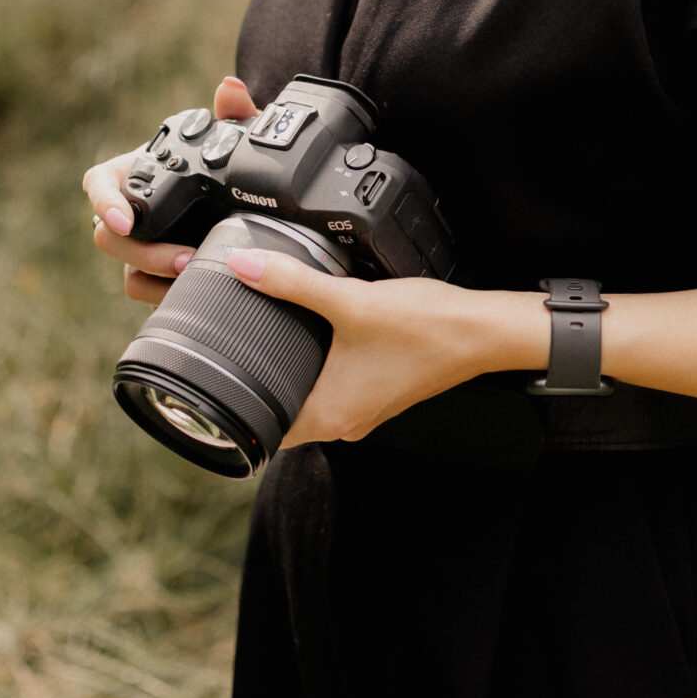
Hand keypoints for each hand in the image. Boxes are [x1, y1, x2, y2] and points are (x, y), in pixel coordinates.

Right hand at [81, 73, 260, 306]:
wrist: (246, 200)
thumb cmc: (228, 163)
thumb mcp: (235, 138)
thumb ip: (233, 113)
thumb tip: (230, 88)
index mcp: (136, 172)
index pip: (98, 183)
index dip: (104, 201)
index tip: (127, 221)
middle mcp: (129, 210)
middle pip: (108, 236)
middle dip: (144, 252)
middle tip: (186, 257)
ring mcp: (139, 245)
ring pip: (126, 269)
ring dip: (157, 275)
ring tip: (197, 273)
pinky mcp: (154, 274)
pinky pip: (144, 290)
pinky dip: (165, 293)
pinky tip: (197, 290)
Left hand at [226, 250, 548, 447]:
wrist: (481, 331)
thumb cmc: (425, 327)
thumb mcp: (350, 300)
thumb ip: (293, 283)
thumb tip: (244, 267)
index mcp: (330, 413)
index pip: (265, 430)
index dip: (237, 411)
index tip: (215, 386)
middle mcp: (346, 422)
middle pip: (285, 413)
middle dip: (262, 385)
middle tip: (236, 353)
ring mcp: (365, 410)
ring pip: (312, 400)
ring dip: (294, 376)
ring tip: (272, 342)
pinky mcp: (380, 393)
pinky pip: (337, 391)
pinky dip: (322, 371)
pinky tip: (321, 340)